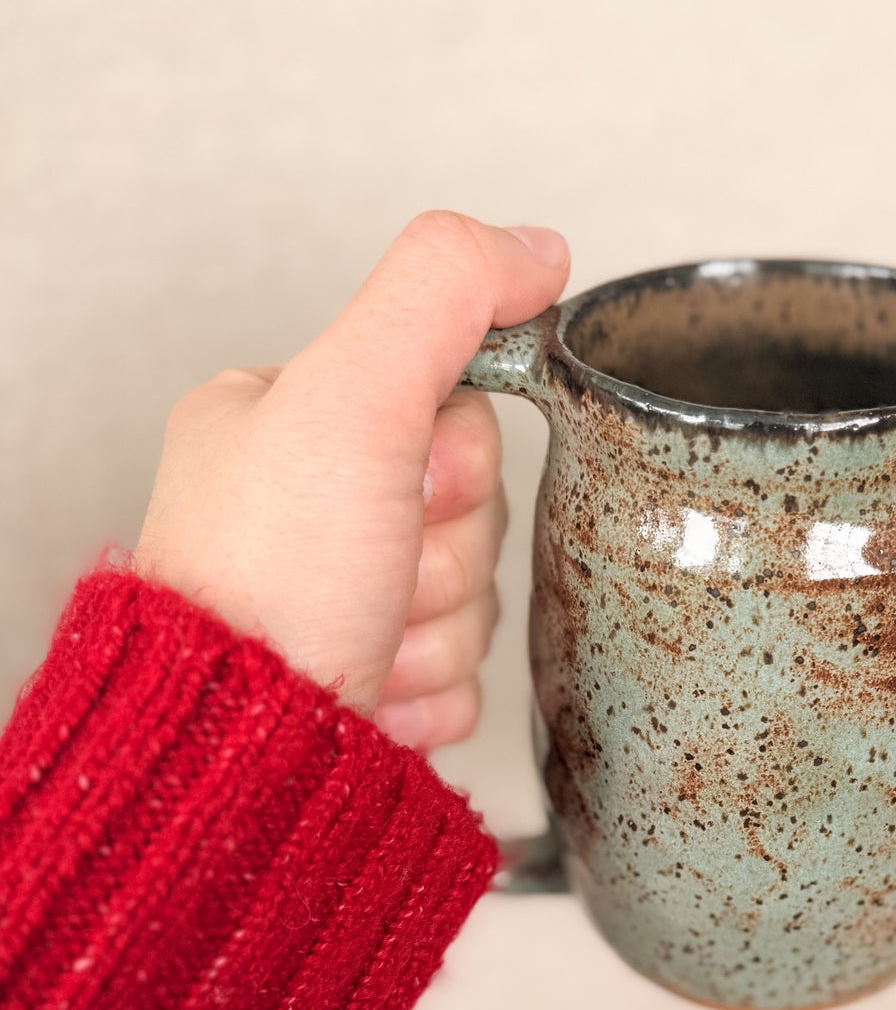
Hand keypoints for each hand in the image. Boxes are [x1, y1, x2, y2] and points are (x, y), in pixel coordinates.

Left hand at [134, 211, 569, 748]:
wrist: (245, 761)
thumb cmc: (268, 587)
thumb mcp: (351, 397)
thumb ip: (444, 294)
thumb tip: (536, 248)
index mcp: (282, 424)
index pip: (450, 401)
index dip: (456, 451)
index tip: (408, 479)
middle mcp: (303, 509)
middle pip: (471, 503)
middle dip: (446, 551)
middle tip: (381, 568)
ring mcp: (336, 599)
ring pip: (474, 592)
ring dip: (441, 626)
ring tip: (369, 638)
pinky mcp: (369, 680)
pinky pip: (467, 669)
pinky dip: (435, 685)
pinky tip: (377, 687)